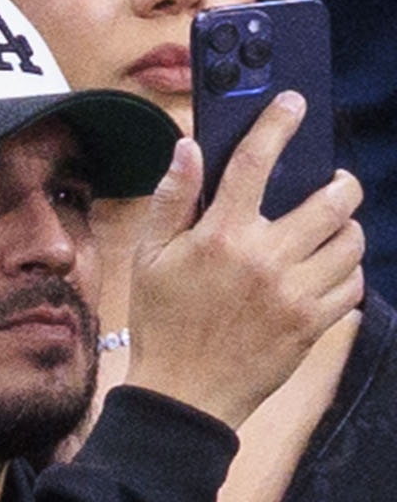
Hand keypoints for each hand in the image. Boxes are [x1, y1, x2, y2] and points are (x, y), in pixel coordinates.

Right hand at [124, 97, 365, 427]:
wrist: (182, 396)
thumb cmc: (162, 325)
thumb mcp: (149, 260)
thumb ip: (171, 201)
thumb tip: (186, 149)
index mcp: (220, 237)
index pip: (255, 163)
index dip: (278, 125)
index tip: (293, 105)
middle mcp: (265, 258)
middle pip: (334, 199)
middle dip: (340, 184)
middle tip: (332, 186)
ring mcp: (295, 292)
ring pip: (352, 239)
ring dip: (345, 229)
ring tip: (328, 234)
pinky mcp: (314, 322)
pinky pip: (353, 282)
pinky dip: (346, 272)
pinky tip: (324, 273)